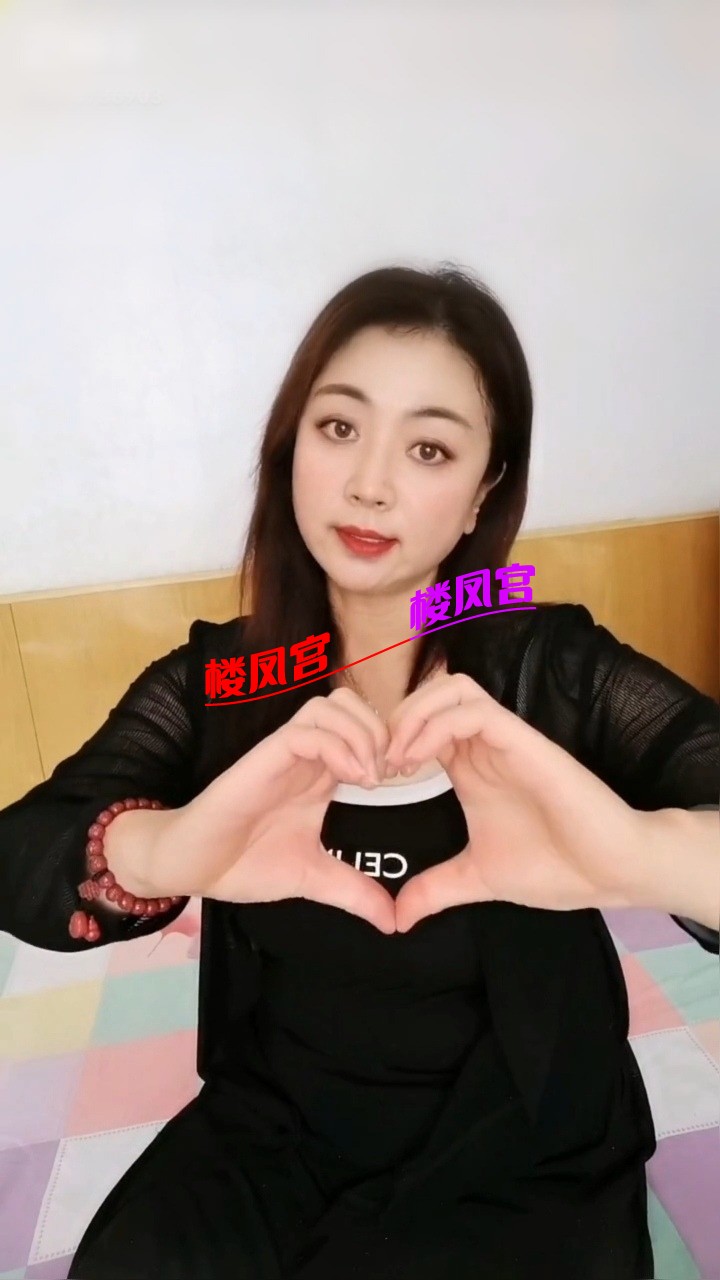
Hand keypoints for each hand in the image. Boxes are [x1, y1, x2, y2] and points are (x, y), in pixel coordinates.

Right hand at [149, 687, 396, 933]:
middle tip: (389, 774)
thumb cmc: (243, 864)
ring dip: (361, 734)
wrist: (192, 867)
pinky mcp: (263, 758)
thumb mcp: (313, 879)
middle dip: (380, 731)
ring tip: (369, 778)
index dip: (390, 744)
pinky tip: (350, 780)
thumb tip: (393, 921)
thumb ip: (354, 892)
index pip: (363, 728)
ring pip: (330, 707)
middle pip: (350, 704)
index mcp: (319, 775)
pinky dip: (338, 746)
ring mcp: (284, 754)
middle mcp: (305, 756)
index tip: (404, 780)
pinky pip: (305, 731)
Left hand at [383, 673, 644, 933]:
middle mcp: (484, 745)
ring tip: (396, 759)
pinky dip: (436, 726)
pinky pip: (473, 710)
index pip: (420, 723)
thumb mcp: (479, 879)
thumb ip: (437, 889)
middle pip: (429, 693)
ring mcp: (505, 739)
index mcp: (470, 767)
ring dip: (413, 715)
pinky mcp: (524, 741)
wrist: (612, 871)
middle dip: (392, 720)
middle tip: (376, 765)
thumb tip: (399, 918)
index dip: (387, 741)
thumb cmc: (557, 866)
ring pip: (450, 689)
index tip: (368, 781)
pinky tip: (418, 761)